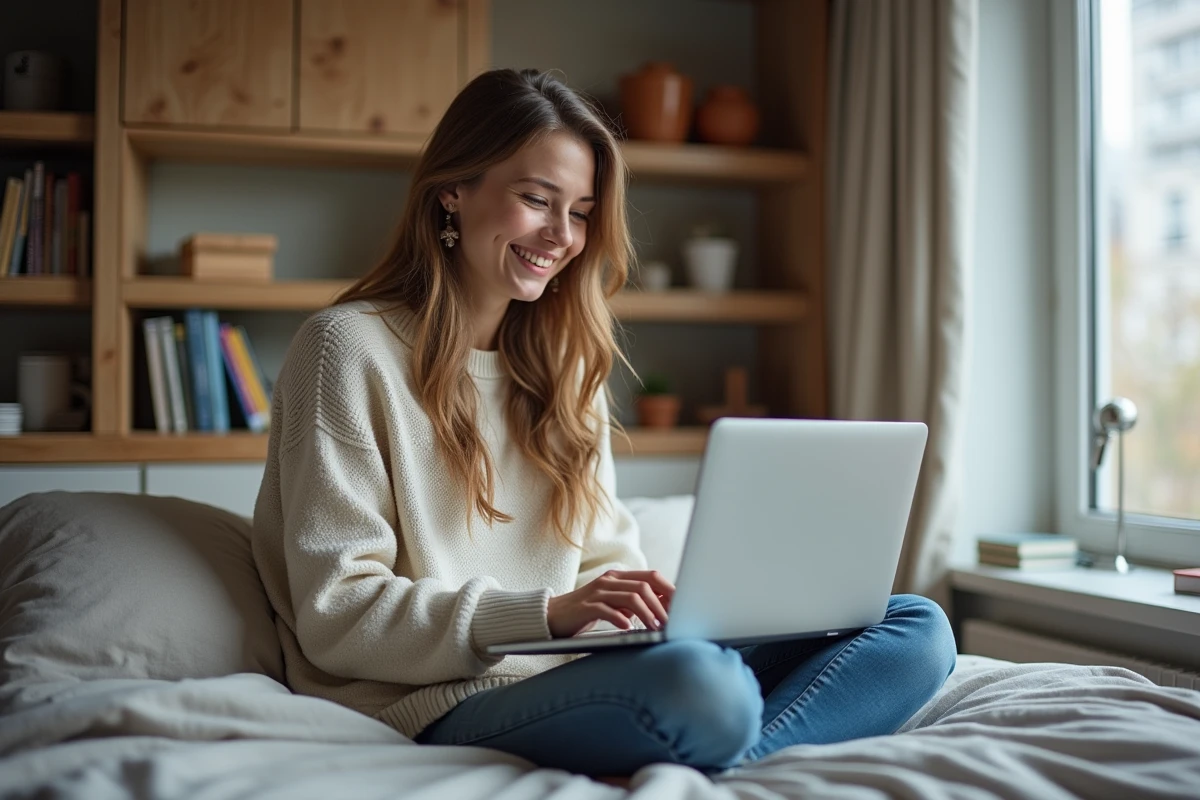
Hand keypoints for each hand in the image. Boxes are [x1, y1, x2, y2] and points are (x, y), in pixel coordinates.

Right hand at [547, 570, 674, 637]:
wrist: (553, 615)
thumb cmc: (587, 612)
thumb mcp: (614, 604)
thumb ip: (635, 602)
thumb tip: (665, 609)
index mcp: (619, 577)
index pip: (652, 576)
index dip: (670, 590)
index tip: (682, 606)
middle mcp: (610, 580)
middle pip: (644, 586)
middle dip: (661, 605)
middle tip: (671, 622)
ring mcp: (597, 592)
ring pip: (630, 597)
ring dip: (647, 613)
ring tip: (655, 628)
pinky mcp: (585, 606)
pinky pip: (607, 610)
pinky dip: (621, 619)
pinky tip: (628, 628)